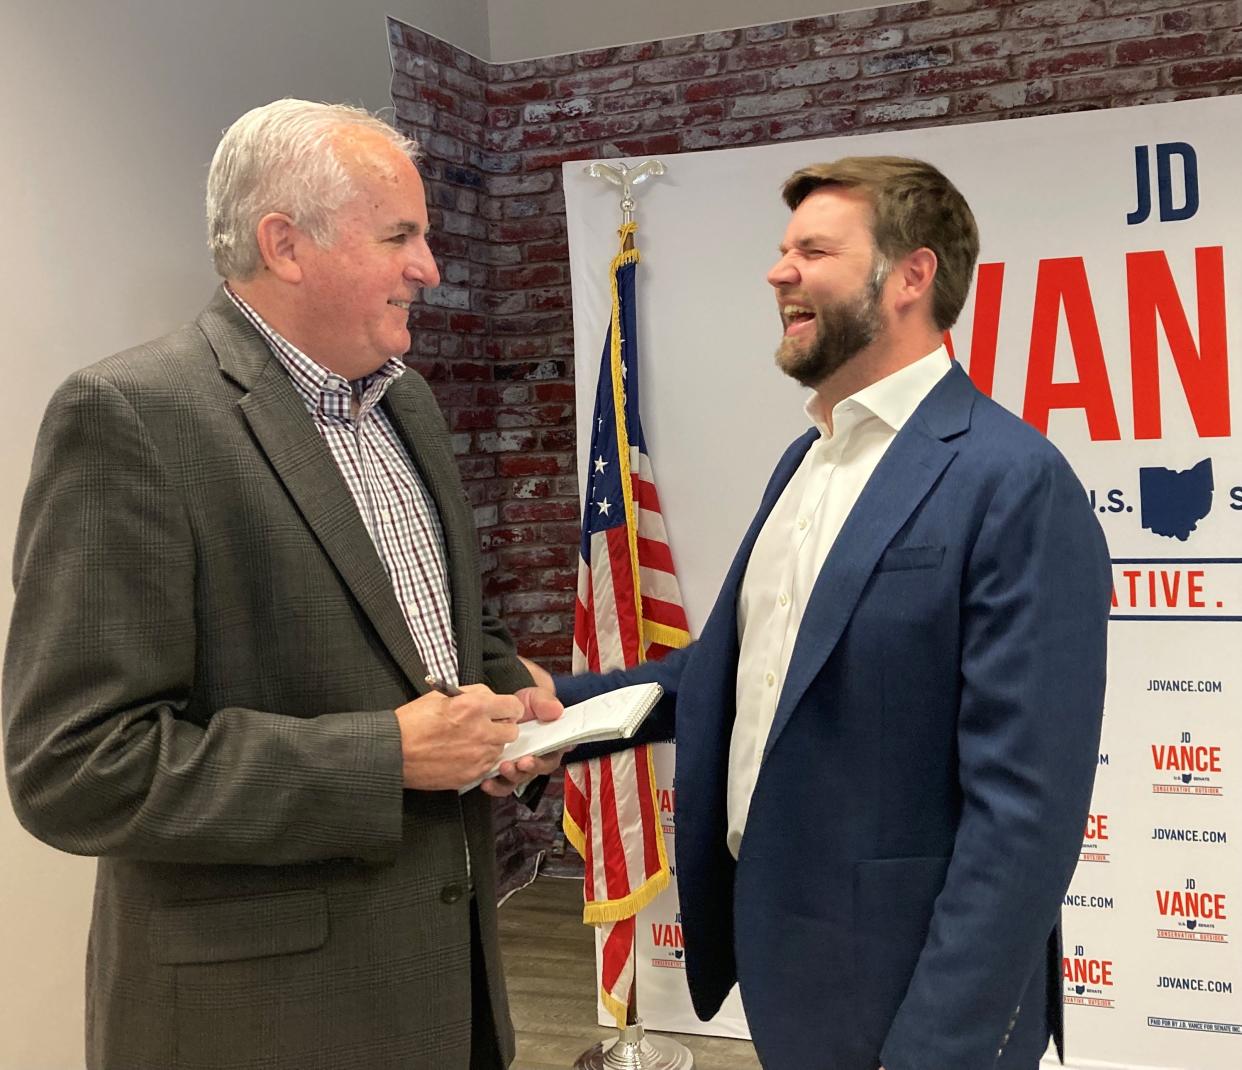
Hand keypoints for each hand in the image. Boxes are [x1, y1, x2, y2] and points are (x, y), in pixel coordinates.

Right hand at [395, 684, 520, 790]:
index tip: (502, 710)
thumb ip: (471, 694)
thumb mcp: (441, 696)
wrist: (393, 752)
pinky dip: (480, 760)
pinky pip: (488, 766)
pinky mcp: (472, 774)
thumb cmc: (412, 722)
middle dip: (502, 727)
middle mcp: (481, 731)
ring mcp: (478, 756)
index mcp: (473, 706)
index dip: (508, 708)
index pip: (513, 706)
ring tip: (469, 741)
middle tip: (487, 726)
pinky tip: (462, 754)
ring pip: (500, 749)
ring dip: (491, 744)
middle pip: (512, 730)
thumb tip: (490, 697)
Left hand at [480, 658, 563, 797]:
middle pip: (536, 771)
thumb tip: (556, 710)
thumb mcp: (537, 698)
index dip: (543, 762)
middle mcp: (538, 757)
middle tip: (517, 764)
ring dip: (511, 778)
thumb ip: (545, 703)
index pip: (552, 756)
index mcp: (552, 743)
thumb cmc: (527, 703)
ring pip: (519, 779)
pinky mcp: (506, 768)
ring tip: (502, 768)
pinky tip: (486, 781)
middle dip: (526, 770)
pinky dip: (495, 785)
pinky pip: (502, 783)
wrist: (506, 706)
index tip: (530, 759)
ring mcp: (521, 765)